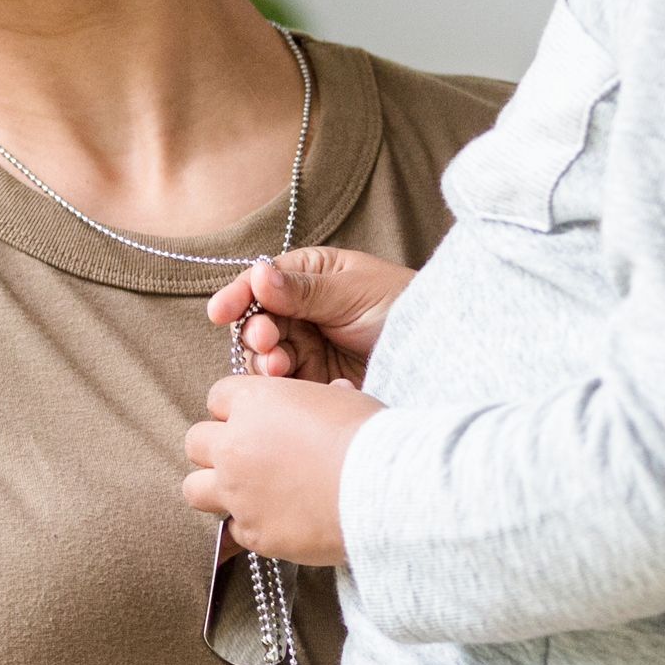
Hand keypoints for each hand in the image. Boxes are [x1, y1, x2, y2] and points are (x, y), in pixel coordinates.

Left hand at [181, 374, 377, 565]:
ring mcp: (238, 493)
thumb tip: (324, 401)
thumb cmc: (370, 438)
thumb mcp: (342, 401)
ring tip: (246, 492)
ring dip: (215, 488)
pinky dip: (250, 525)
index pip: (218, 397)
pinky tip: (278, 520)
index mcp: (255, 402)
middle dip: (218, 447)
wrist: (385, 491)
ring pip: (193, 488)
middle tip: (248, 456)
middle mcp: (235, 446)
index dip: (237, 408)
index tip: (257, 419)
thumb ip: (314, 402)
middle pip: (195, 442)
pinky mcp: (253, 533)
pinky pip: (233, 529)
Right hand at [205, 248, 414, 385]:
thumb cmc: (404, 305)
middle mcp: (302, 312)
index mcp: (309, 276)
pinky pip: (288, 388)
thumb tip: (257, 275)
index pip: (262, 284)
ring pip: (266, 359)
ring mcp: (309, 348)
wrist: (443, 352)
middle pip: (257, 324)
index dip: (238, 296)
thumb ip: (303, 289)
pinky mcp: (318, 383)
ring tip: (282, 367)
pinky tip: (311, 386)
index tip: (221, 312)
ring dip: (267, 363)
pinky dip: (289, 389)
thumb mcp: (353, 292)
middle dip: (255, 334)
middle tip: (266, 343)